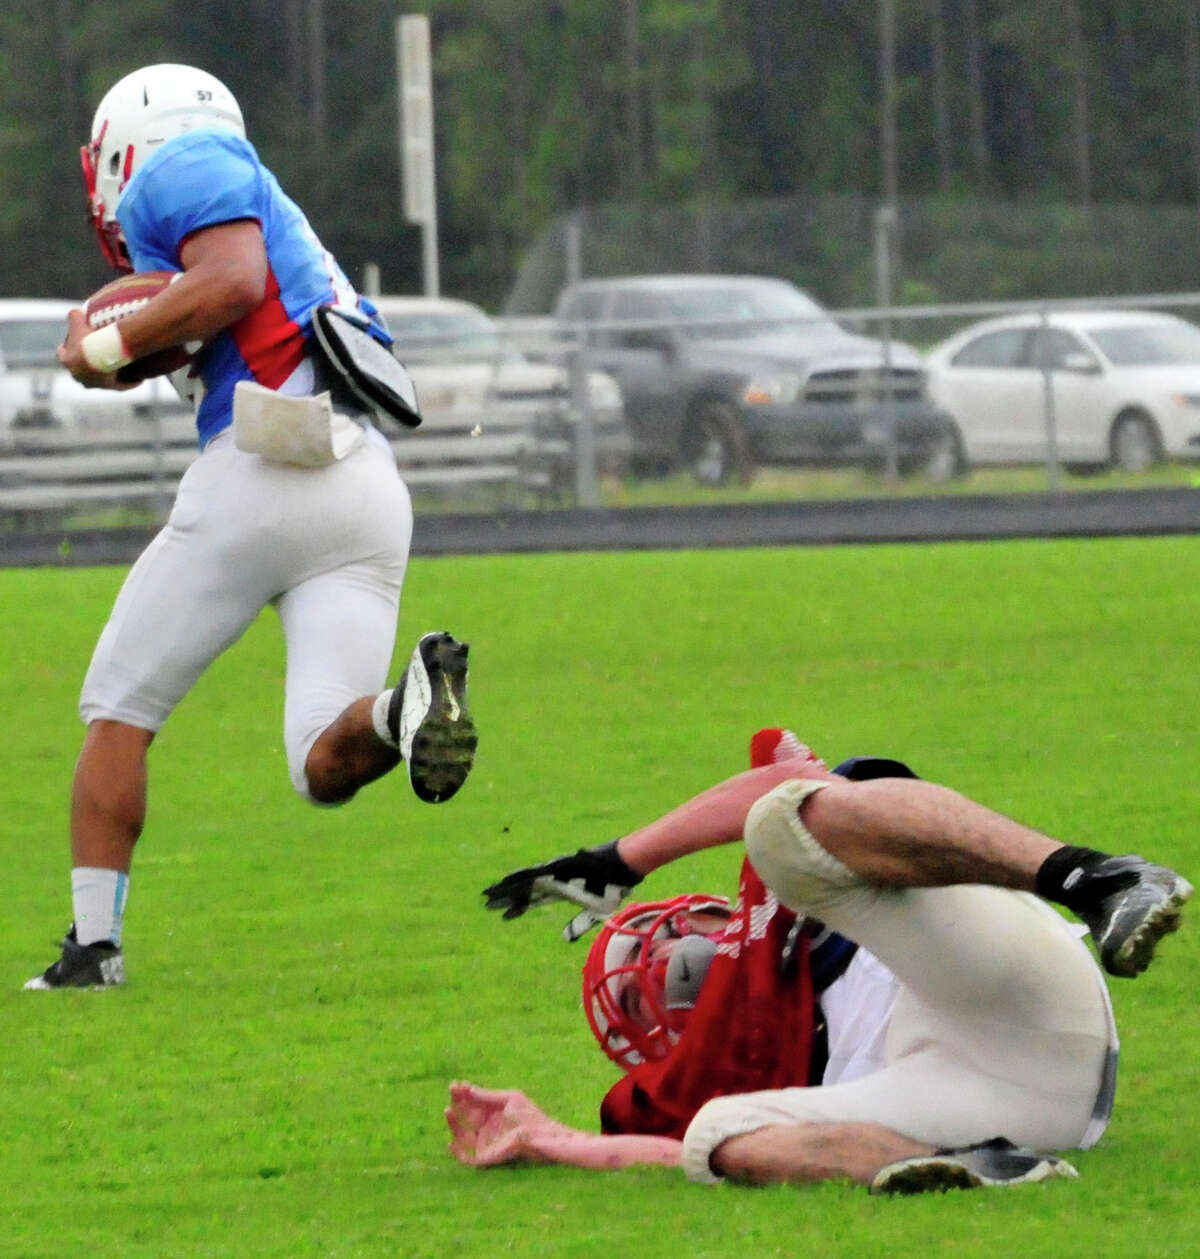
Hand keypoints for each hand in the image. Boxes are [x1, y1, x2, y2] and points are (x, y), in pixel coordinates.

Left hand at [57, 309, 132, 389]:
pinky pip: (120, 385)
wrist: (106, 353)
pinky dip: (128, 382)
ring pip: (100, 378)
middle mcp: (78, 376)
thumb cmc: (89, 338)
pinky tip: (136, 378)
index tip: (78, 338)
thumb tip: (77, 312)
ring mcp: (94, 383)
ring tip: (117, 363)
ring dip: (106, 372)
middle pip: (81, 368)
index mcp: (68, 361)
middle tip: (99, 350)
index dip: (69, 345)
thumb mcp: (77, 319)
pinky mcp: (110, 387)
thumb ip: (73, 316)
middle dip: (87, 360)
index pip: (64, 353)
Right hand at [445, 1081, 561, 1166]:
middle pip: (465, 1115)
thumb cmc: (529, 1114)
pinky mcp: (486, 1157)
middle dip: (457, 1102)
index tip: (458, 1084)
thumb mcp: (509, 1099)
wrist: (540, 1134)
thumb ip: (489, 1096)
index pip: (472, 1102)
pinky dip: (457, 1153)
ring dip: (453, 1124)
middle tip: (453, 1089)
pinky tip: (451, 1142)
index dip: (464, 1093)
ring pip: (462, 1135)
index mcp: (491, 1112)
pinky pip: (468, 1159)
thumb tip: (468, 1088)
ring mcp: (485, 1142)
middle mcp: (486, 1127)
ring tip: (448, 1110)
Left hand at [482, 840, 643, 940]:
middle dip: (505, 898)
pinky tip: (505, 881)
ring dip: (506, 888)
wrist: (623, 867)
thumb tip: (565, 938)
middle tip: (485, 903)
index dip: (518, 908)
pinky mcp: (558, 867)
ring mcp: (554, 873)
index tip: (503, 916)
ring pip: (524, 882)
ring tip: (487, 894)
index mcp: (562, 891)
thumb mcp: (595, 913)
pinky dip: (519, 877)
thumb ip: (579, 924)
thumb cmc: (614, 888)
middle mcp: (554, 881)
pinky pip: (535, 874)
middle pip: (524, 891)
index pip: (534, 901)